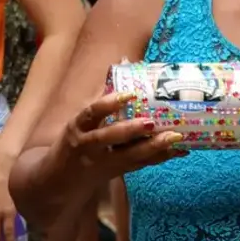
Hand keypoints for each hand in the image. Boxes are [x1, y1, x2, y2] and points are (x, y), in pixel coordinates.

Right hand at [45, 91, 187, 185]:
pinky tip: (180, 150)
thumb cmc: (77, 139)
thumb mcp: (83, 120)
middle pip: (110, 137)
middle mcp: (88, 145)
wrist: (59, 179)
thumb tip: (125, 61)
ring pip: (128, 155)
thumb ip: (104, 96)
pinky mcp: (117, 171)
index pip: (91, 113)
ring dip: (153, 147)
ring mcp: (103, 161)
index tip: (128, 94)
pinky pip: (140, 165)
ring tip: (175, 137)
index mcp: (79, 126)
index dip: (108, 103)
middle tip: (152, 122)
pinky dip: (160, 157)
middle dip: (131, 130)